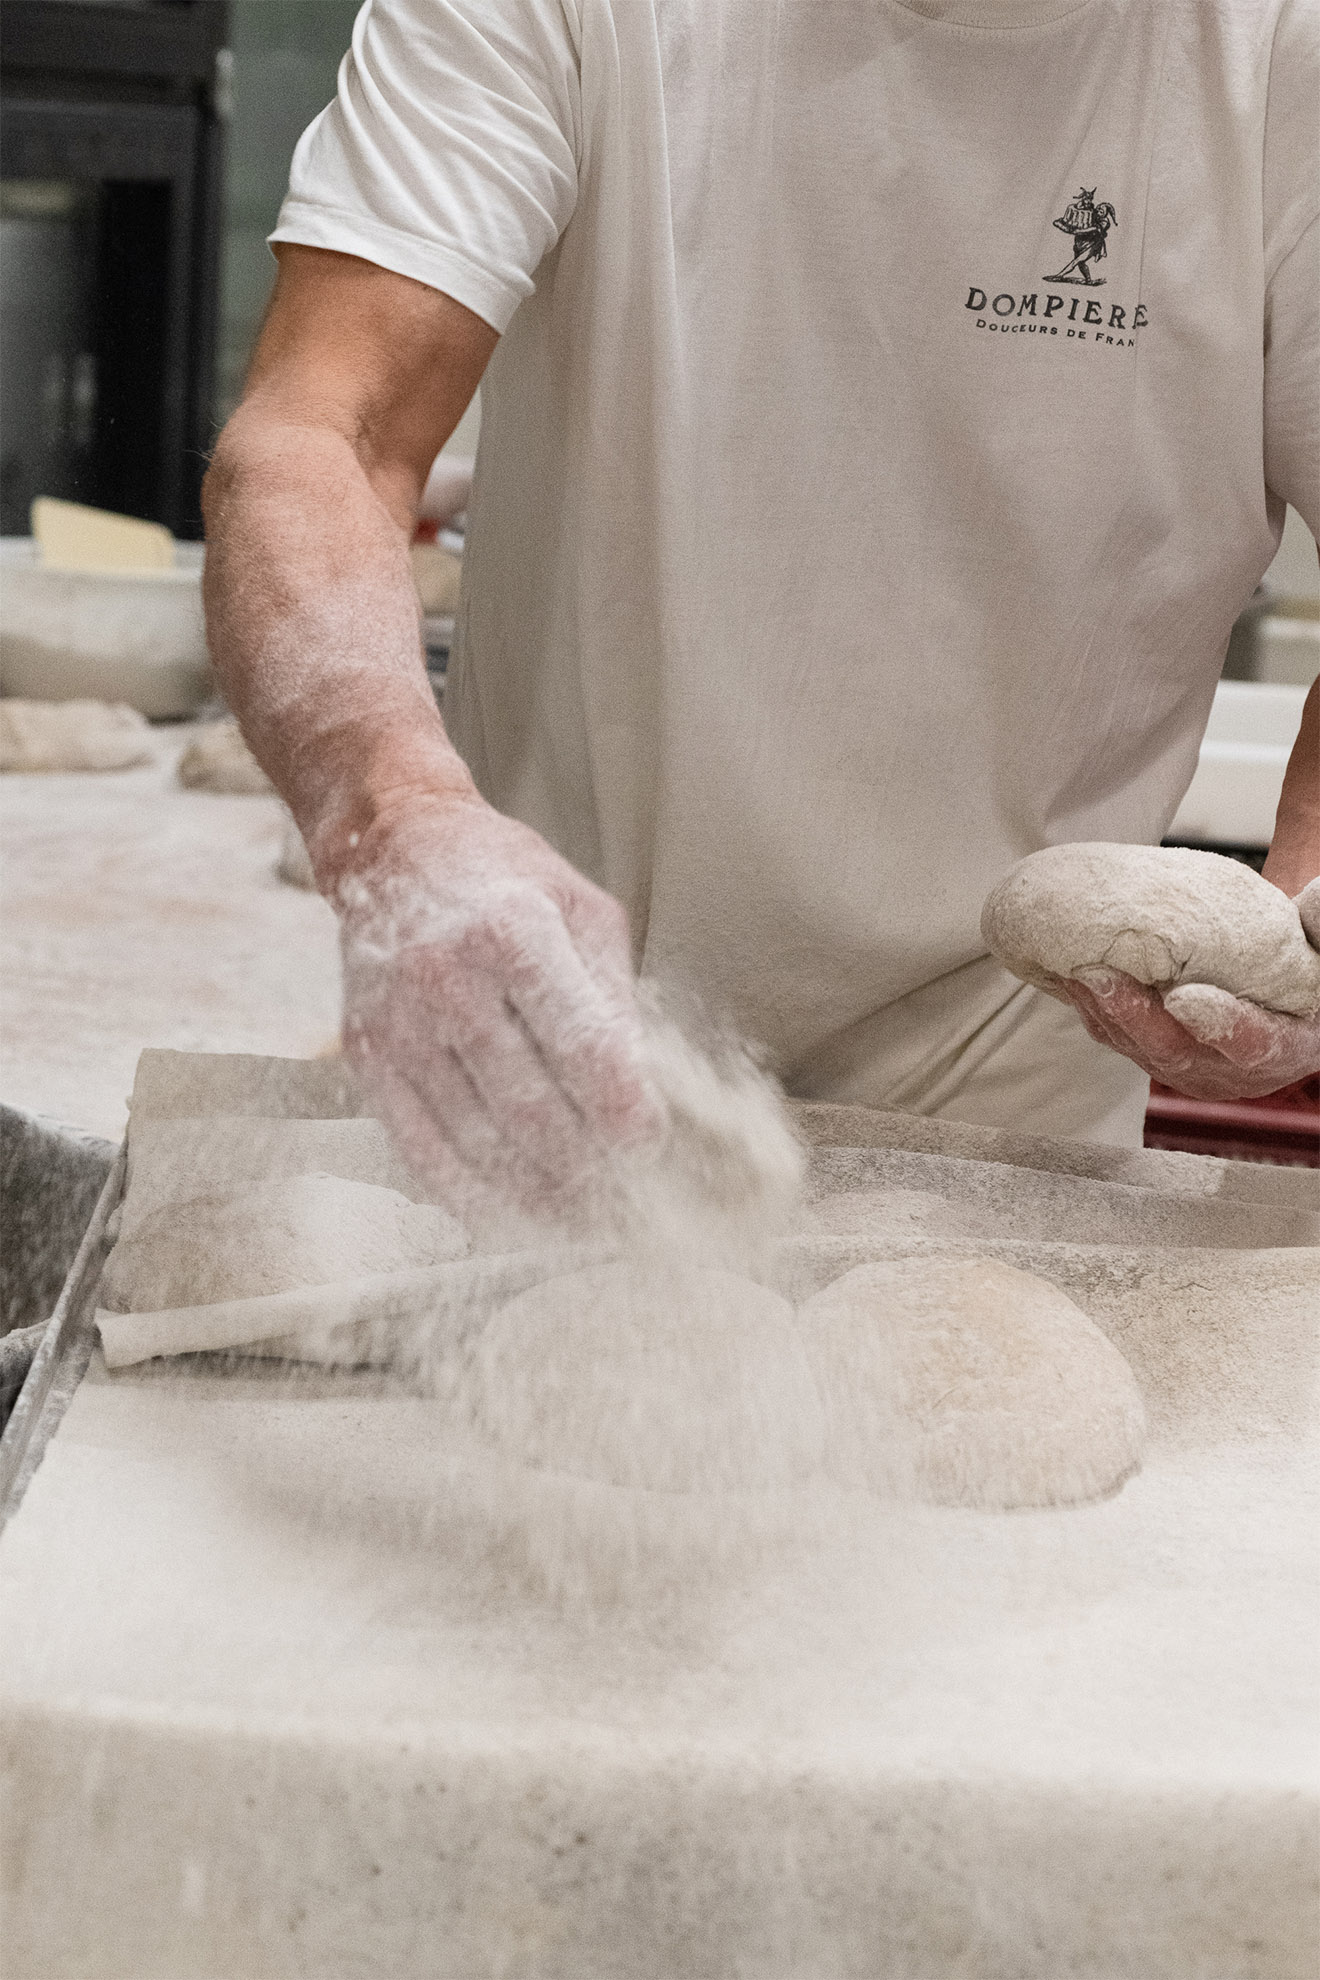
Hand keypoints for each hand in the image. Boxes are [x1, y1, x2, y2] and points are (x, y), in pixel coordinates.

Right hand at [335, 793, 662, 1217]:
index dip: (624, 1114)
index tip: (648, 1144)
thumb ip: (613, 999)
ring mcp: (399, 1021)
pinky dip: (468, 1195)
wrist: (393, 848)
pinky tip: (508, 1212)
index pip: (584, 1050)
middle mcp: (448, 977)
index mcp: (516, 931)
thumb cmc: (503, 875)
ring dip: (535, 1195)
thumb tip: (641, 1094)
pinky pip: (419, 1149)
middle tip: (622, 1196)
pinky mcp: (366, 1054)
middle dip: (587, 1169)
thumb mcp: (583, 909)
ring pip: (476, 1143)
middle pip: (530, 1110)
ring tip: (580, 1218)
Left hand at [1058, 878, 1319, 1101]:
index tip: (1184, 999)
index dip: (1219, 1025)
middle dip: (1133, 1016)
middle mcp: (1237, 1072)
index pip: (1253, 1044)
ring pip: (1140, 1050)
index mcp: (1289, 1047)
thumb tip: (1318, 892)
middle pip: (1177, 1053)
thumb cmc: (1306, 959)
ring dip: (1103, 1014)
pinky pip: (1120, 1041)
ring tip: (1074, 973)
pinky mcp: (1159, 1059)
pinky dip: (1095, 1012)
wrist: (1284, 990)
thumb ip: (1319, 924)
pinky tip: (1069, 980)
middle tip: (1099, 976)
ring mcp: (1193, 1072)